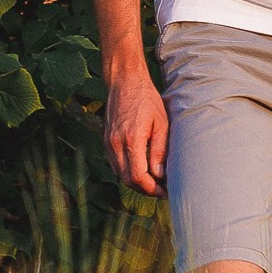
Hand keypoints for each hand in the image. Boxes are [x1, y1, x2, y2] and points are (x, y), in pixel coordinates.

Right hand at [104, 62, 167, 193]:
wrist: (124, 82)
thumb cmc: (147, 99)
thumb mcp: (161, 122)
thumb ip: (160, 150)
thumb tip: (160, 175)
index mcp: (131, 139)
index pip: (138, 177)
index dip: (152, 189)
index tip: (165, 190)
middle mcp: (116, 144)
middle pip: (128, 180)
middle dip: (145, 189)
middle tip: (162, 189)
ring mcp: (108, 144)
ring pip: (120, 175)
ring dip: (137, 183)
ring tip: (154, 181)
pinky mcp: (106, 142)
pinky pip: (116, 165)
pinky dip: (128, 172)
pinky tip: (142, 169)